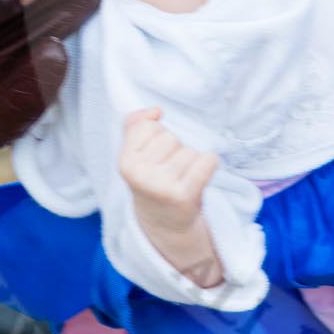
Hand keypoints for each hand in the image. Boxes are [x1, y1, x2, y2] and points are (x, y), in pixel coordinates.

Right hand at [118, 107, 218, 234]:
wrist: (164, 222)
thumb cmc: (152, 180)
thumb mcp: (135, 153)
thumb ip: (136, 124)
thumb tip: (155, 111)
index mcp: (125, 162)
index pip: (150, 126)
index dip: (157, 138)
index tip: (153, 158)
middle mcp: (141, 175)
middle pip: (171, 138)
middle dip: (174, 150)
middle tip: (169, 171)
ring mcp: (162, 186)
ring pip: (190, 150)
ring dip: (190, 161)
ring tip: (181, 178)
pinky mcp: (184, 195)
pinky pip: (208, 160)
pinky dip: (208, 165)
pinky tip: (197, 179)